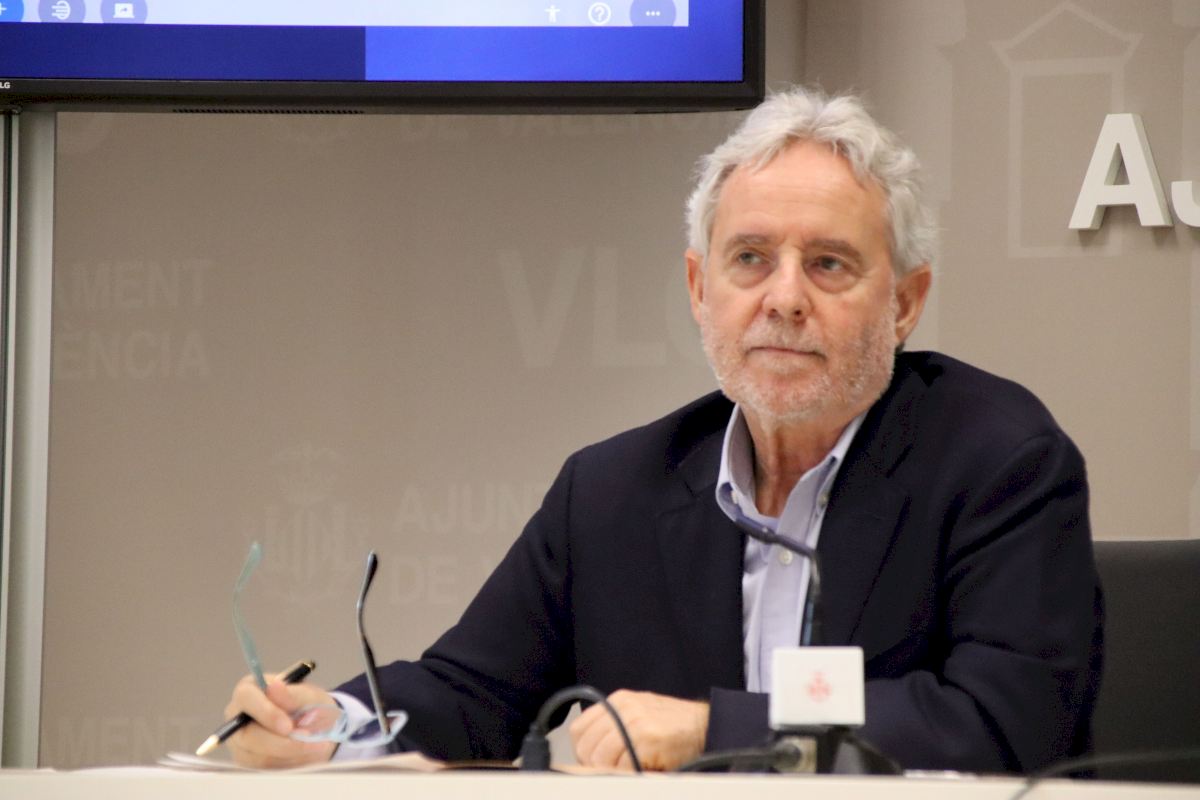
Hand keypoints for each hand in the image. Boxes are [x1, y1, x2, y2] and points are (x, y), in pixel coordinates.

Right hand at [223, 672, 338, 767]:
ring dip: (290, 753)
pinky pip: (266, 768)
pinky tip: (306, 753)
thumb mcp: (309, 695)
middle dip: (281, 741)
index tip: (288, 726)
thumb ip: (293, 694)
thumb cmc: (309, 705)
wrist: (316, 727)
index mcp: (249, 689)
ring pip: (258, 755)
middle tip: (308, 739)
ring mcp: (240, 741)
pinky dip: (289, 762)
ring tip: (316, 744)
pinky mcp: (248, 760)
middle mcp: (238, 716)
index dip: (266, 713)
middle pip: (248, 734)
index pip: (246, 698)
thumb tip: (274, 687)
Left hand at [569, 689, 708, 771]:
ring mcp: (634, 722)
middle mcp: (623, 708)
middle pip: (587, 746)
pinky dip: (629, 773)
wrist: (706, 726)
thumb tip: (589, 751)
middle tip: (613, 769)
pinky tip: (643, 768)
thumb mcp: (639, 714)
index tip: (593, 761)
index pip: (579, 729)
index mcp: (618, 701)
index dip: (583, 750)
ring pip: (600, 758)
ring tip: (631, 768)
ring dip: (613, 770)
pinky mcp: (647, 738)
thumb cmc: (673, 725)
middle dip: (596, 765)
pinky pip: (622, 766)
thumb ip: (614, 725)